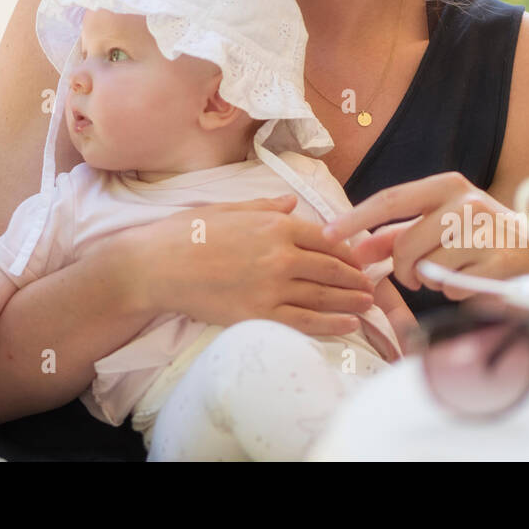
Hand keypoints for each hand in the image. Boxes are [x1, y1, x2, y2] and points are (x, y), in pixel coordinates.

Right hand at [120, 194, 378, 336]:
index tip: (358, 258)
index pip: (325, 239)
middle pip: (331, 268)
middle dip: (355, 277)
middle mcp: (280, 255)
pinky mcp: (259, 314)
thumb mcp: (229, 209)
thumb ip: (265, 207)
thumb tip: (291, 203)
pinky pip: (305, 321)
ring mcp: (271, 287)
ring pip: (324, 296)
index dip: (347, 250)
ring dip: (351, 301)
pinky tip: (348, 325)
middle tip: (371, 283)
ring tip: (368, 304)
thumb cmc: (188, 233)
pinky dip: (331, 324)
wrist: (156, 266)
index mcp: (275, 225)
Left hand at [322, 172, 528, 299]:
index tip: (326, 233)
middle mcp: (467, 201)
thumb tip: (354, 247)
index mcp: (447, 185)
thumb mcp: (441, 227)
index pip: (389, 199)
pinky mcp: (503, 260)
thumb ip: (397, 236)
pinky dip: (458, 293)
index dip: (354, 218)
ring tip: (458, 273)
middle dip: (402, 270)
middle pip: (405, 245)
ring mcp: (487, 230)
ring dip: (434, 282)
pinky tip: (477, 282)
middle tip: (415, 277)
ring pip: (429, 269)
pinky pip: (455, 288)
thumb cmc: (484, 241)